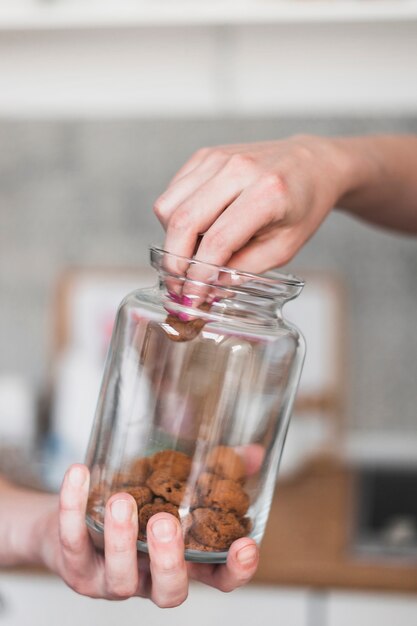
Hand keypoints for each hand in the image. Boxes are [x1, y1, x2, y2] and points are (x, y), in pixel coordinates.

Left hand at [39, 464, 258, 606]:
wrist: (68, 516)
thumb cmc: (133, 504)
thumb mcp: (174, 488)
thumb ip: (217, 473)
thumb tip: (254, 453)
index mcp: (180, 559)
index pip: (216, 578)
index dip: (233, 571)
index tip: (245, 546)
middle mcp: (148, 576)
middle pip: (169, 590)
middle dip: (169, 561)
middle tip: (167, 523)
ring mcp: (110, 577)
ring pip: (119, 578)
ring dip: (122, 539)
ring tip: (122, 500)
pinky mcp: (74, 564)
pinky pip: (72, 541)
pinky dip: (73, 507)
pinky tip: (79, 473)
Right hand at [154, 135, 353, 273]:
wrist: (311, 164)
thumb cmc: (302, 207)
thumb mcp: (284, 248)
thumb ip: (243, 269)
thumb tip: (206, 287)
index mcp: (268, 192)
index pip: (217, 240)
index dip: (199, 274)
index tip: (192, 295)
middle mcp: (239, 168)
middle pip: (183, 221)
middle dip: (174, 261)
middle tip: (178, 284)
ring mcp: (218, 158)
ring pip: (168, 206)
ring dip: (172, 239)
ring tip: (192, 255)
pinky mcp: (204, 156)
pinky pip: (172, 194)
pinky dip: (175, 219)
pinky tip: (196, 231)